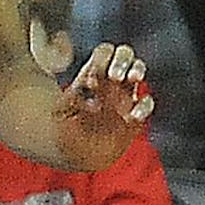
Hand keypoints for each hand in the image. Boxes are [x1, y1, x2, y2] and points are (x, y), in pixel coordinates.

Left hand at [53, 42, 153, 163]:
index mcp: (92, 73)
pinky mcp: (134, 117)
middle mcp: (110, 80)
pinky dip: (143, 106)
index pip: (104, 52)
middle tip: (115, 76)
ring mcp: (124, 96)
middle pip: (124, 54)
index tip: (93, 79)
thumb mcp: (58, 108)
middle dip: (123, 60)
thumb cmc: (63, 127)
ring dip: (137, 70)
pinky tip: (133, 115)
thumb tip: (78, 79)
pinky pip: (145, 104)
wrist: (73, 152)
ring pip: (138, 70)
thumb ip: (66, 93)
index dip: (103, 59)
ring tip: (133, 78)